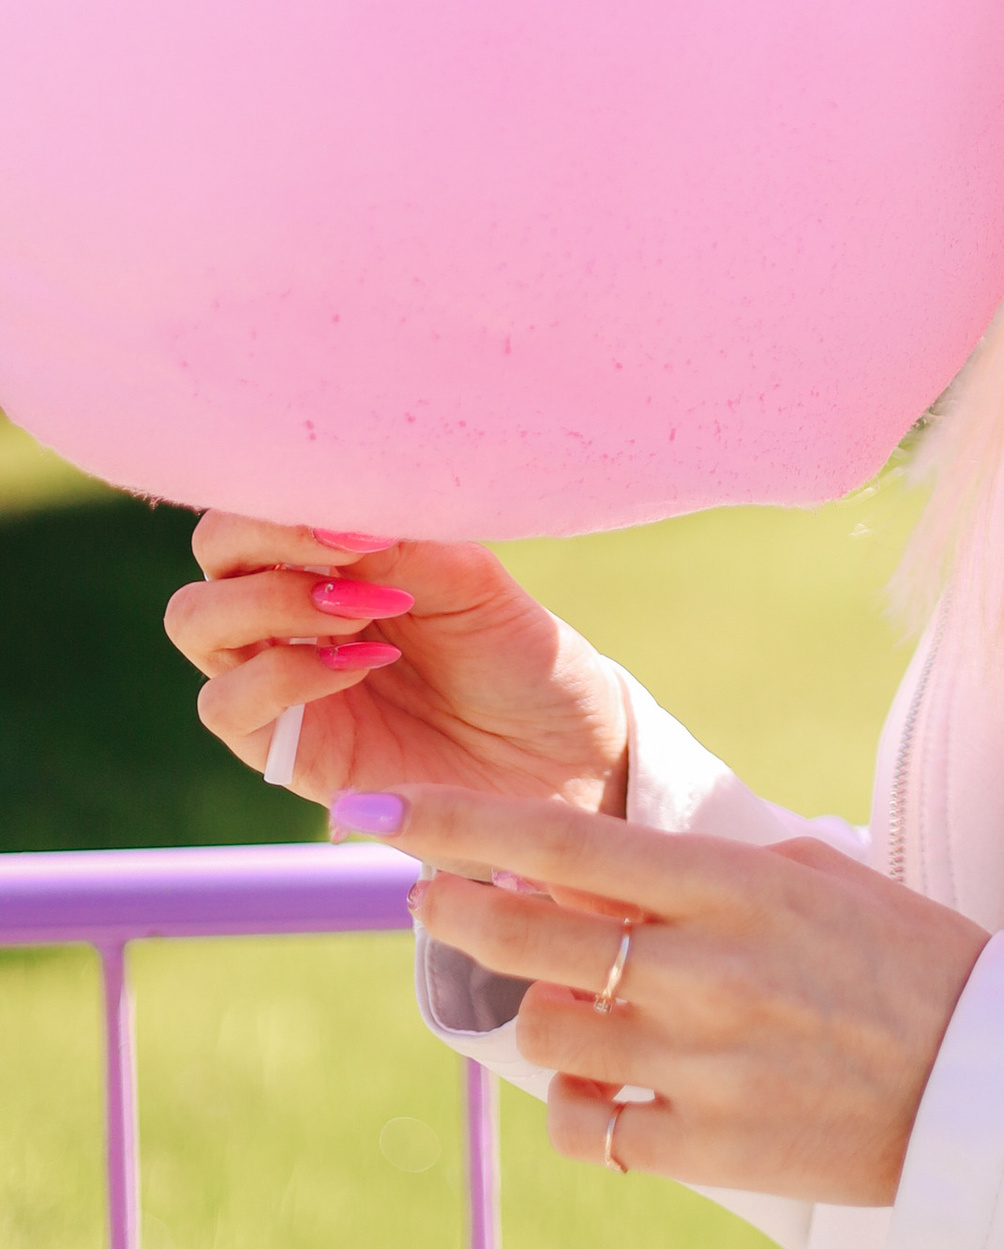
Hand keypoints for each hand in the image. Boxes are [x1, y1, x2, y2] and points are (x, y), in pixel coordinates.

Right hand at [165, 518, 630, 814]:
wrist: (561, 754)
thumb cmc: (518, 655)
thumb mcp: (469, 580)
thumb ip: (399, 542)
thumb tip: (332, 508)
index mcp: (333, 557)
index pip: (262, 502)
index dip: (287, 493)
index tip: (359, 512)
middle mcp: (292, 612)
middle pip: (214, 553)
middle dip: (265, 536)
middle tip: (352, 549)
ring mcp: (280, 680)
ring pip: (196, 621)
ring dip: (273, 601)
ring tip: (363, 609)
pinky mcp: (286, 750)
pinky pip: (227, 705)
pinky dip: (285, 674)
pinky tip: (360, 664)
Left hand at [363, 781, 987, 1205]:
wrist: (986, 1083)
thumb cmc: (898, 960)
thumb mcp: (806, 878)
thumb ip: (692, 872)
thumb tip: (577, 865)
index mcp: (730, 884)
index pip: (557, 839)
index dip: (453, 822)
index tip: (377, 808)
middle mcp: (702, 968)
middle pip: (521, 934)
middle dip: (455, 910)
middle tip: (430, 902)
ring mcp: (699, 1063)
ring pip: (547, 1035)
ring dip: (549, 1018)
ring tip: (595, 1011)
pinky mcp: (705, 1151)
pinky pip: (586, 1129)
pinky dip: (586, 1109)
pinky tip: (619, 1091)